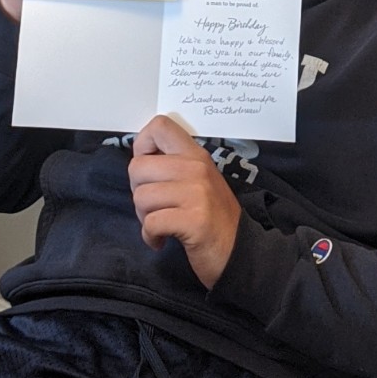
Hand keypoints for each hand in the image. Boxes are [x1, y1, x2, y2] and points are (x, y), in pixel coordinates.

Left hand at [129, 115, 240, 288]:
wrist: (239, 251)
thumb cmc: (211, 217)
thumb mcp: (197, 181)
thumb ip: (173, 166)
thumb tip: (140, 160)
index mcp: (195, 154)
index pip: (159, 126)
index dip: (141, 146)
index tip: (149, 170)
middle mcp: (196, 168)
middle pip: (137, 167)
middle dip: (138, 192)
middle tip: (155, 208)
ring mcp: (196, 193)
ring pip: (141, 197)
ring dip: (144, 218)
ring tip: (161, 225)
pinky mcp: (194, 220)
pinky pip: (151, 223)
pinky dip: (150, 236)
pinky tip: (161, 240)